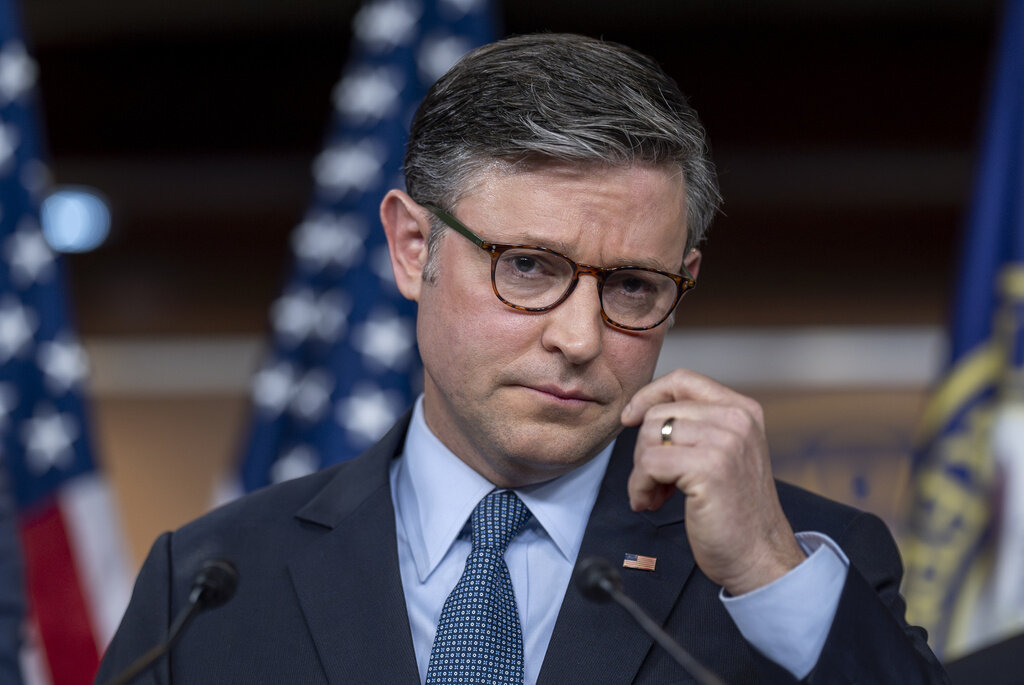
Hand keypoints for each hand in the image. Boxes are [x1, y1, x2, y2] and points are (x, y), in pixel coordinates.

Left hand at [620, 369, 804, 595]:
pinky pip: (649, 464)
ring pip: (650, 437)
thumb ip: (698, 426)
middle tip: (653, 482)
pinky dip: (640, 487)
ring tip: (655, 494)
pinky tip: (651, 503)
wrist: (759, 557)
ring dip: (641, 472)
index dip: (649, 395)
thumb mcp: (724, 453)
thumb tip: (644, 411)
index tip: (631, 418)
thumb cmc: (736, 512)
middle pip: (659, 413)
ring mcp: (725, 442)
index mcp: (742, 410)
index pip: (683, 380)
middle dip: (645, 449)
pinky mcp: (709, 468)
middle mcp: (737, 420)